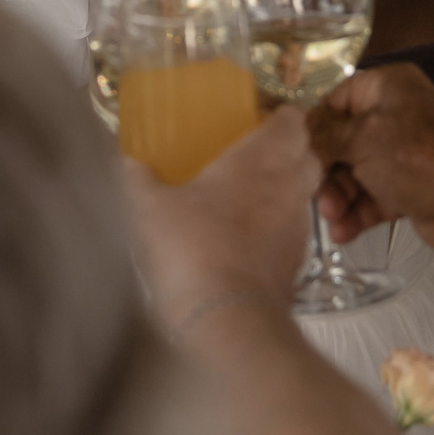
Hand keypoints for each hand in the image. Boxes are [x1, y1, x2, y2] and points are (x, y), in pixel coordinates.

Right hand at [125, 107, 316, 331]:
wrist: (227, 318)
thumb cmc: (192, 247)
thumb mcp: (151, 208)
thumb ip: (138, 179)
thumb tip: (126, 161)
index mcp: (261, 159)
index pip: (293, 122)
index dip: (281, 117)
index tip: (259, 119)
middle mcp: (289, 187)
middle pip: (307, 156)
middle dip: (289, 150)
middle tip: (254, 155)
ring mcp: (298, 228)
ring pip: (303, 195)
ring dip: (285, 190)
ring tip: (248, 197)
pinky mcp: (297, 263)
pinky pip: (293, 232)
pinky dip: (278, 227)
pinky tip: (247, 239)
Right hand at [308, 64, 433, 253]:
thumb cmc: (413, 158)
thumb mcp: (362, 139)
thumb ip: (324, 133)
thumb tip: (297, 125)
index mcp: (387, 88)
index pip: (336, 101)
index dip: (313, 127)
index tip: (292, 152)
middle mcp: (394, 115)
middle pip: (342, 141)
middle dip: (327, 172)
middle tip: (316, 197)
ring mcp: (401, 152)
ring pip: (355, 172)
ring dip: (340, 197)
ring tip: (333, 219)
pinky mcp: (407, 186)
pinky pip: (372, 196)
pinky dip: (357, 212)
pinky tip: (343, 233)